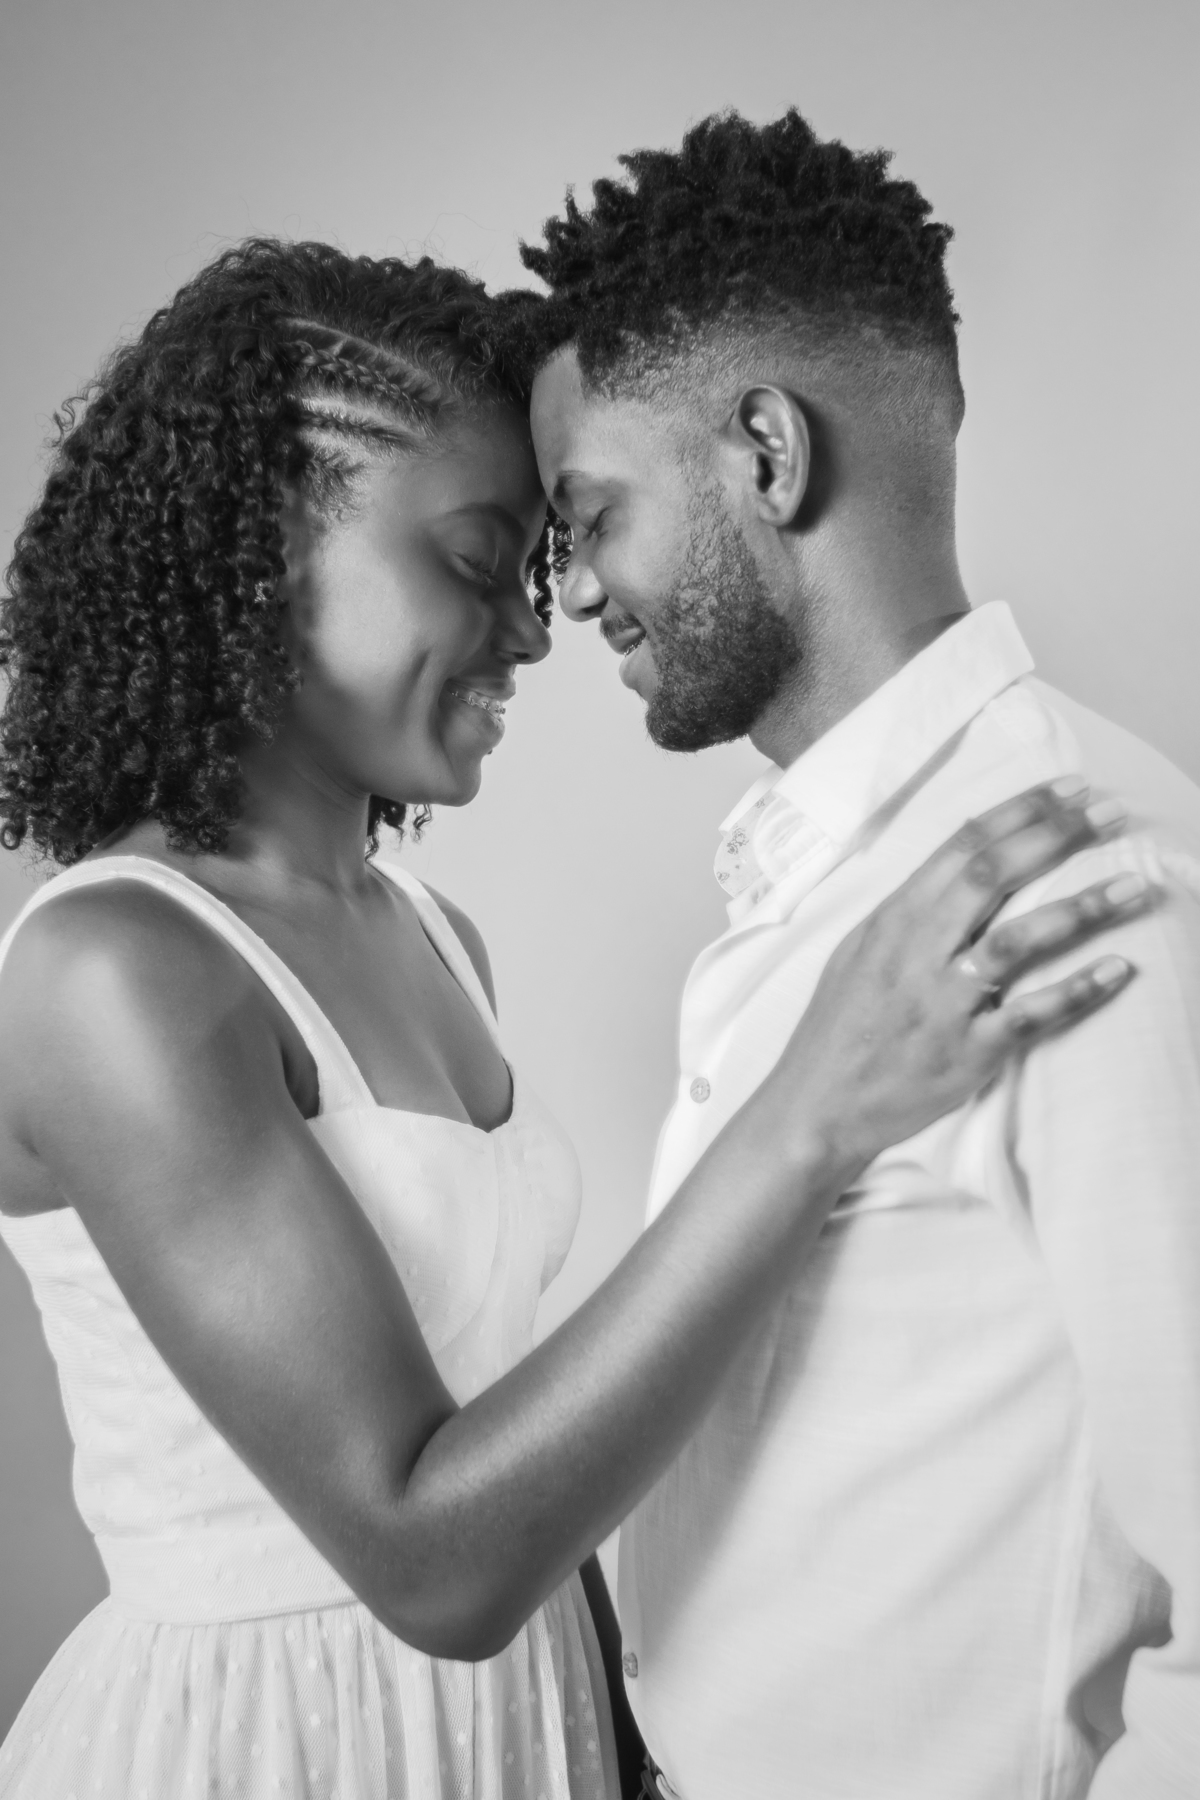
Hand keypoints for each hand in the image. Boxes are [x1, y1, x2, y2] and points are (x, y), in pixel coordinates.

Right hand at [770, 779, 1146, 1176]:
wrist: (817, 1105)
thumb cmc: (840, 1027)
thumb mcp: (860, 950)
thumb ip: (911, 910)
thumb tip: (961, 867)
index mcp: (895, 918)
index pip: (963, 846)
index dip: (1022, 810)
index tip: (1071, 788)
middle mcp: (918, 952)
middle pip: (995, 875)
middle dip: (1058, 836)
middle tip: (1111, 814)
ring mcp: (944, 1002)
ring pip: (1018, 940)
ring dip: (1081, 908)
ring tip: (1134, 887)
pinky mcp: (968, 1052)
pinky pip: (1030, 1016)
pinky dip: (1077, 991)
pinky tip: (1118, 969)